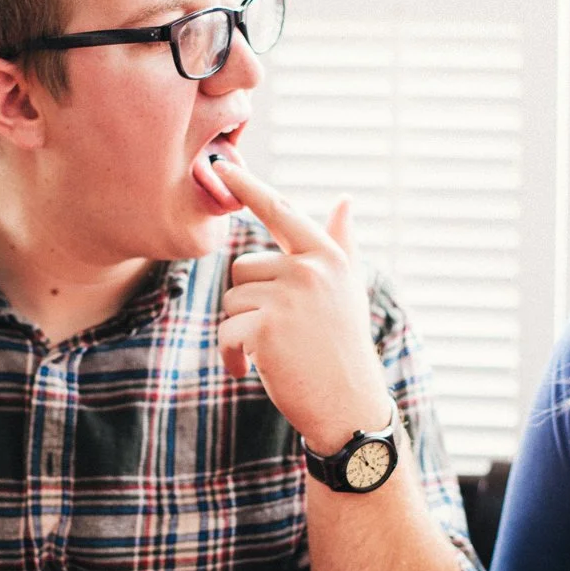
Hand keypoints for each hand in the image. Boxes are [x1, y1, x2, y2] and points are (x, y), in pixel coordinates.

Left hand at [214, 160, 390, 452]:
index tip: (220, 163)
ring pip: (230, 301)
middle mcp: (309, 268)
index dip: (248, 186)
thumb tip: (345, 199)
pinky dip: (231, 355)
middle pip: (242, 268)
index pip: (280, 211)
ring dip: (241, 331)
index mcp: (326, 256)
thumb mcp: (346, 290)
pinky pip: (225, 330)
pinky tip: (252, 370)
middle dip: (250, 303)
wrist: (349, 407)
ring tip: (274, 353)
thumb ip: (340, 243)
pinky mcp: (267, 326)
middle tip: (281, 334)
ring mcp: (288, 296)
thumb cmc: (342, 347)